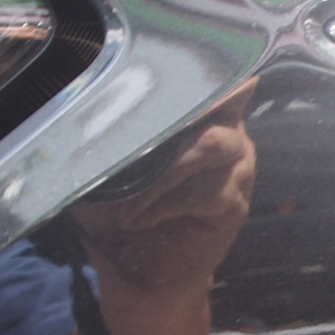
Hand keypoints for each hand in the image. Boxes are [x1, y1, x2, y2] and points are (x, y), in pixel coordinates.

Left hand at [38, 79, 257, 334]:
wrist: (140, 279)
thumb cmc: (120, 218)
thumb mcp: (108, 168)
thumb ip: (116, 132)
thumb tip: (97, 97)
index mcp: (201, 116)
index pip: (204, 78)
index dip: (193, 67)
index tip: (161, 55)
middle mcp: (228, 135)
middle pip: (213, 105)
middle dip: (170, 117)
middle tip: (130, 132)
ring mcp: (237, 169)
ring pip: (208, 147)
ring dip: (161, 172)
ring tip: (126, 201)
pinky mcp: (234, 204)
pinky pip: (202, 192)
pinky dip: (162, 205)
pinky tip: (136, 219)